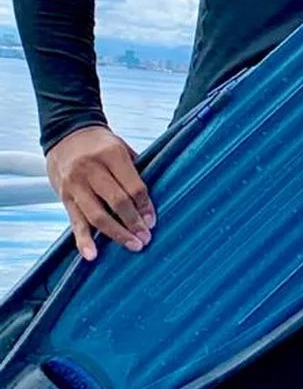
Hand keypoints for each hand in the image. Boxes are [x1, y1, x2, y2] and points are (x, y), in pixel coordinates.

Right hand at [46, 125, 154, 260]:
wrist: (66, 134)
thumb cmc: (101, 144)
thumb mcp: (121, 147)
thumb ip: (135, 170)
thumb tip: (153, 199)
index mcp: (112, 155)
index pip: (133, 186)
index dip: (145, 206)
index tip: (153, 222)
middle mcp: (91, 169)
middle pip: (116, 202)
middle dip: (133, 223)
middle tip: (146, 239)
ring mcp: (75, 185)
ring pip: (96, 215)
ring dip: (116, 234)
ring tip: (132, 245)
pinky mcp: (64, 197)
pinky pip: (75, 221)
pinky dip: (83, 240)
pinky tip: (92, 254)